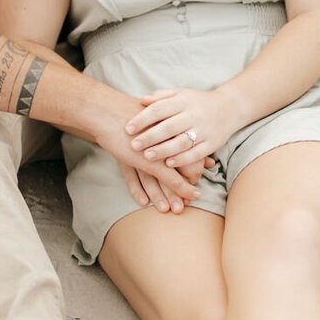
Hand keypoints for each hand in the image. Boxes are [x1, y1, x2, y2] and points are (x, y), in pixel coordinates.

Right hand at [91, 93, 200, 207]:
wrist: (108, 109)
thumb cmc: (138, 119)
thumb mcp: (165, 131)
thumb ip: (187, 149)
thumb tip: (211, 164)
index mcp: (170, 136)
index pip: (184, 162)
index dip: (189, 180)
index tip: (194, 196)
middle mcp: (157, 143)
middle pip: (170, 171)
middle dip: (176, 192)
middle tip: (182, 208)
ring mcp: (140, 150)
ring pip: (152, 176)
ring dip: (159, 194)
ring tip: (166, 209)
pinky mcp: (125, 156)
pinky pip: (132, 176)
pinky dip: (137, 189)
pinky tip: (143, 201)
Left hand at [125, 88, 232, 167]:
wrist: (229, 108)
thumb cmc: (197, 102)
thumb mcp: (180, 93)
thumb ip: (161, 96)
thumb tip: (142, 100)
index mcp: (183, 101)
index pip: (160, 109)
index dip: (143, 119)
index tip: (128, 128)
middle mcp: (193, 115)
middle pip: (169, 127)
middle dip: (150, 137)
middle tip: (133, 145)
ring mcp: (204, 130)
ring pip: (181, 142)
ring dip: (163, 150)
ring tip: (147, 156)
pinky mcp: (212, 144)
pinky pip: (196, 153)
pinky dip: (182, 159)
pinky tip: (168, 164)